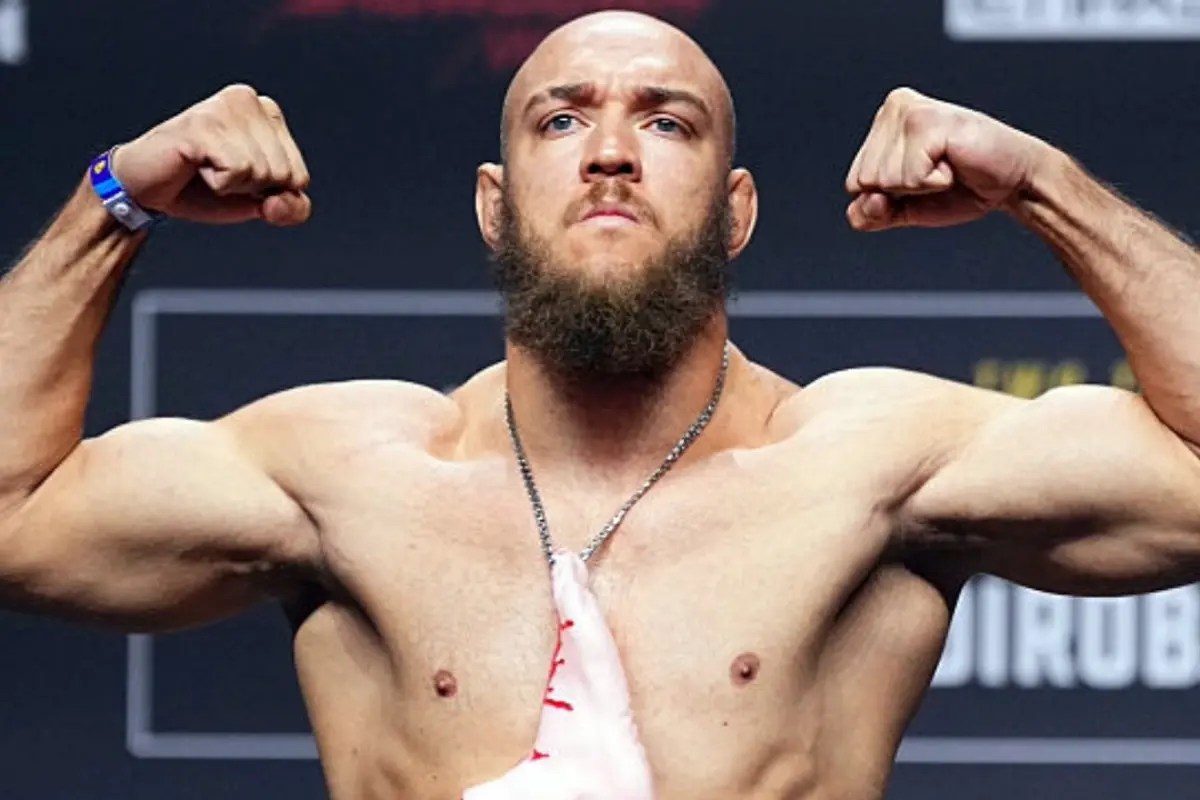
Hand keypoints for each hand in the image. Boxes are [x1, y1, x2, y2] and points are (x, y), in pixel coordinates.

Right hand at [109, 84, 310, 225]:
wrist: (145, 190)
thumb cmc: (202, 188)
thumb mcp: (260, 202)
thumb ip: (291, 208)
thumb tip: (278, 202)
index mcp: (266, 112)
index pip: (299, 176)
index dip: (267, 192)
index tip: (235, 177)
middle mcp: (247, 100)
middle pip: (285, 175)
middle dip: (251, 188)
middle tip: (216, 172)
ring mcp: (224, 108)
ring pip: (262, 172)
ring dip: (232, 185)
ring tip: (204, 167)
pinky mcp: (204, 124)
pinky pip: (237, 171)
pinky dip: (218, 184)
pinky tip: (195, 166)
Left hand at [844, 87, 1054, 231]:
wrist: (1013, 182)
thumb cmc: (962, 187)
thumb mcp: (906, 208)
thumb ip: (872, 213)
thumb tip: (865, 203)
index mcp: (883, 125)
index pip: (854, 183)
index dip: (888, 197)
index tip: (922, 180)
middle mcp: (892, 110)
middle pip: (864, 181)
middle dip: (903, 192)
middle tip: (938, 173)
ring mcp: (908, 112)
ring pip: (883, 179)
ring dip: (921, 186)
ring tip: (947, 165)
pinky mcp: (927, 122)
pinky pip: (909, 177)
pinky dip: (934, 182)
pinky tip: (953, 162)